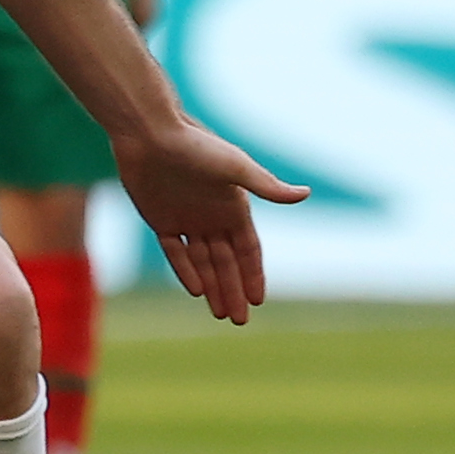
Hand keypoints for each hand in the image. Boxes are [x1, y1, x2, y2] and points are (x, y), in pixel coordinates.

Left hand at [111, 115, 306, 324]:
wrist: (150, 132)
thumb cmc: (195, 146)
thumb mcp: (235, 167)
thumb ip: (266, 186)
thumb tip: (305, 194)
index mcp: (234, 206)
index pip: (248, 249)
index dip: (254, 274)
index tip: (258, 300)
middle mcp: (212, 216)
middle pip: (227, 262)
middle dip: (234, 290)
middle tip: (239, 320)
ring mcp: (186, 219)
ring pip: (203, 262)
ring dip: (212, 287)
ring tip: (220, 314)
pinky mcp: (160, 219)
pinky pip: (175, 252)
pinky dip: (185, 270)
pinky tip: (196, 291)